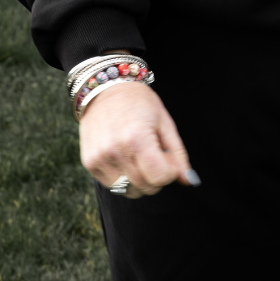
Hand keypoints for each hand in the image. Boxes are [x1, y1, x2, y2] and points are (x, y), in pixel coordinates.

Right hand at [79, 81, 196, 198]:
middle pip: (147, 187)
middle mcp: (115, 151)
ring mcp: (99, 159)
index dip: (171, 171)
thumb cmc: (140, 103)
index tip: (168, 157)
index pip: (160, 177)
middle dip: (158, 177)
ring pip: (130, 191)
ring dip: (142, 181)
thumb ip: (179, 155)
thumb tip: (190, 181)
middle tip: (156, 156)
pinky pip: (114, 186)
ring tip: (141, 159)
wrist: (105, 89)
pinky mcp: (89, 163)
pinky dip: (125, 179)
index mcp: (136, 138)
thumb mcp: (165, 123)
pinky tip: (127, 160)